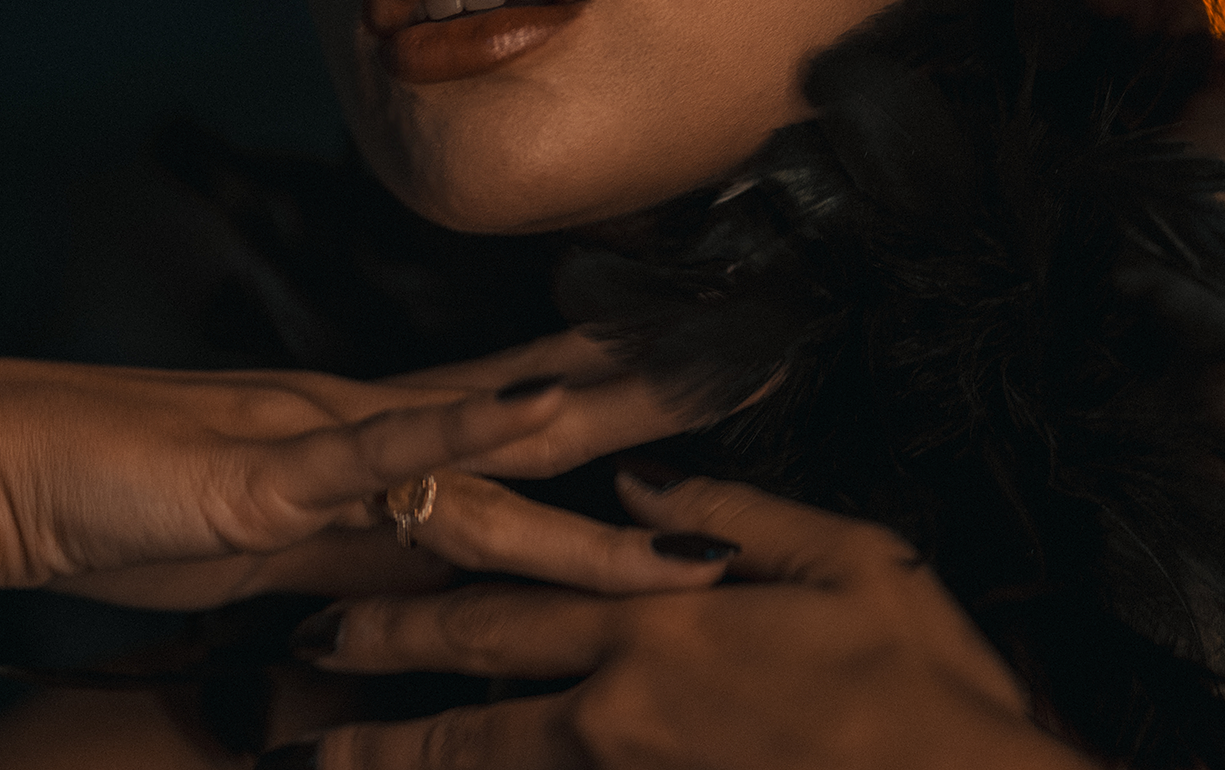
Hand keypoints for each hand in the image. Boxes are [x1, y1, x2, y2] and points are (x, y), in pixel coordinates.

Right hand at [0, 332, 703, 614]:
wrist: (2, 464)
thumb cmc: (126, 505)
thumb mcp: (266, 545)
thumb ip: (349, 552)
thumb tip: (426, 578)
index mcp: (367, 439)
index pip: (515, 413)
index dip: (610, 396)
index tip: (699, 379)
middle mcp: (365, 423)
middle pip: (537, 405)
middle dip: (650, 391)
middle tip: (757, 351)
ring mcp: (324, 439)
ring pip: (488, 426)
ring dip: (599, 406)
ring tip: (700, 379)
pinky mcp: (268, 476)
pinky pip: (379, 452)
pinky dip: (457, 435)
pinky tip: (528, 418)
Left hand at [279, 474, 1096, 768]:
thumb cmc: (930, 681)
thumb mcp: (853, 561)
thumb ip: (736, 515)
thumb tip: (642, 484)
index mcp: (662, 625)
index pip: (512, 600)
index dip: (419, 592)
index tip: (342, 584)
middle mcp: (626, 710)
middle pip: (473, 697)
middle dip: (376, 690)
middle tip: (294, 680)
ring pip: (498, 768)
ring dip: (408, 758)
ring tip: (319, 758)